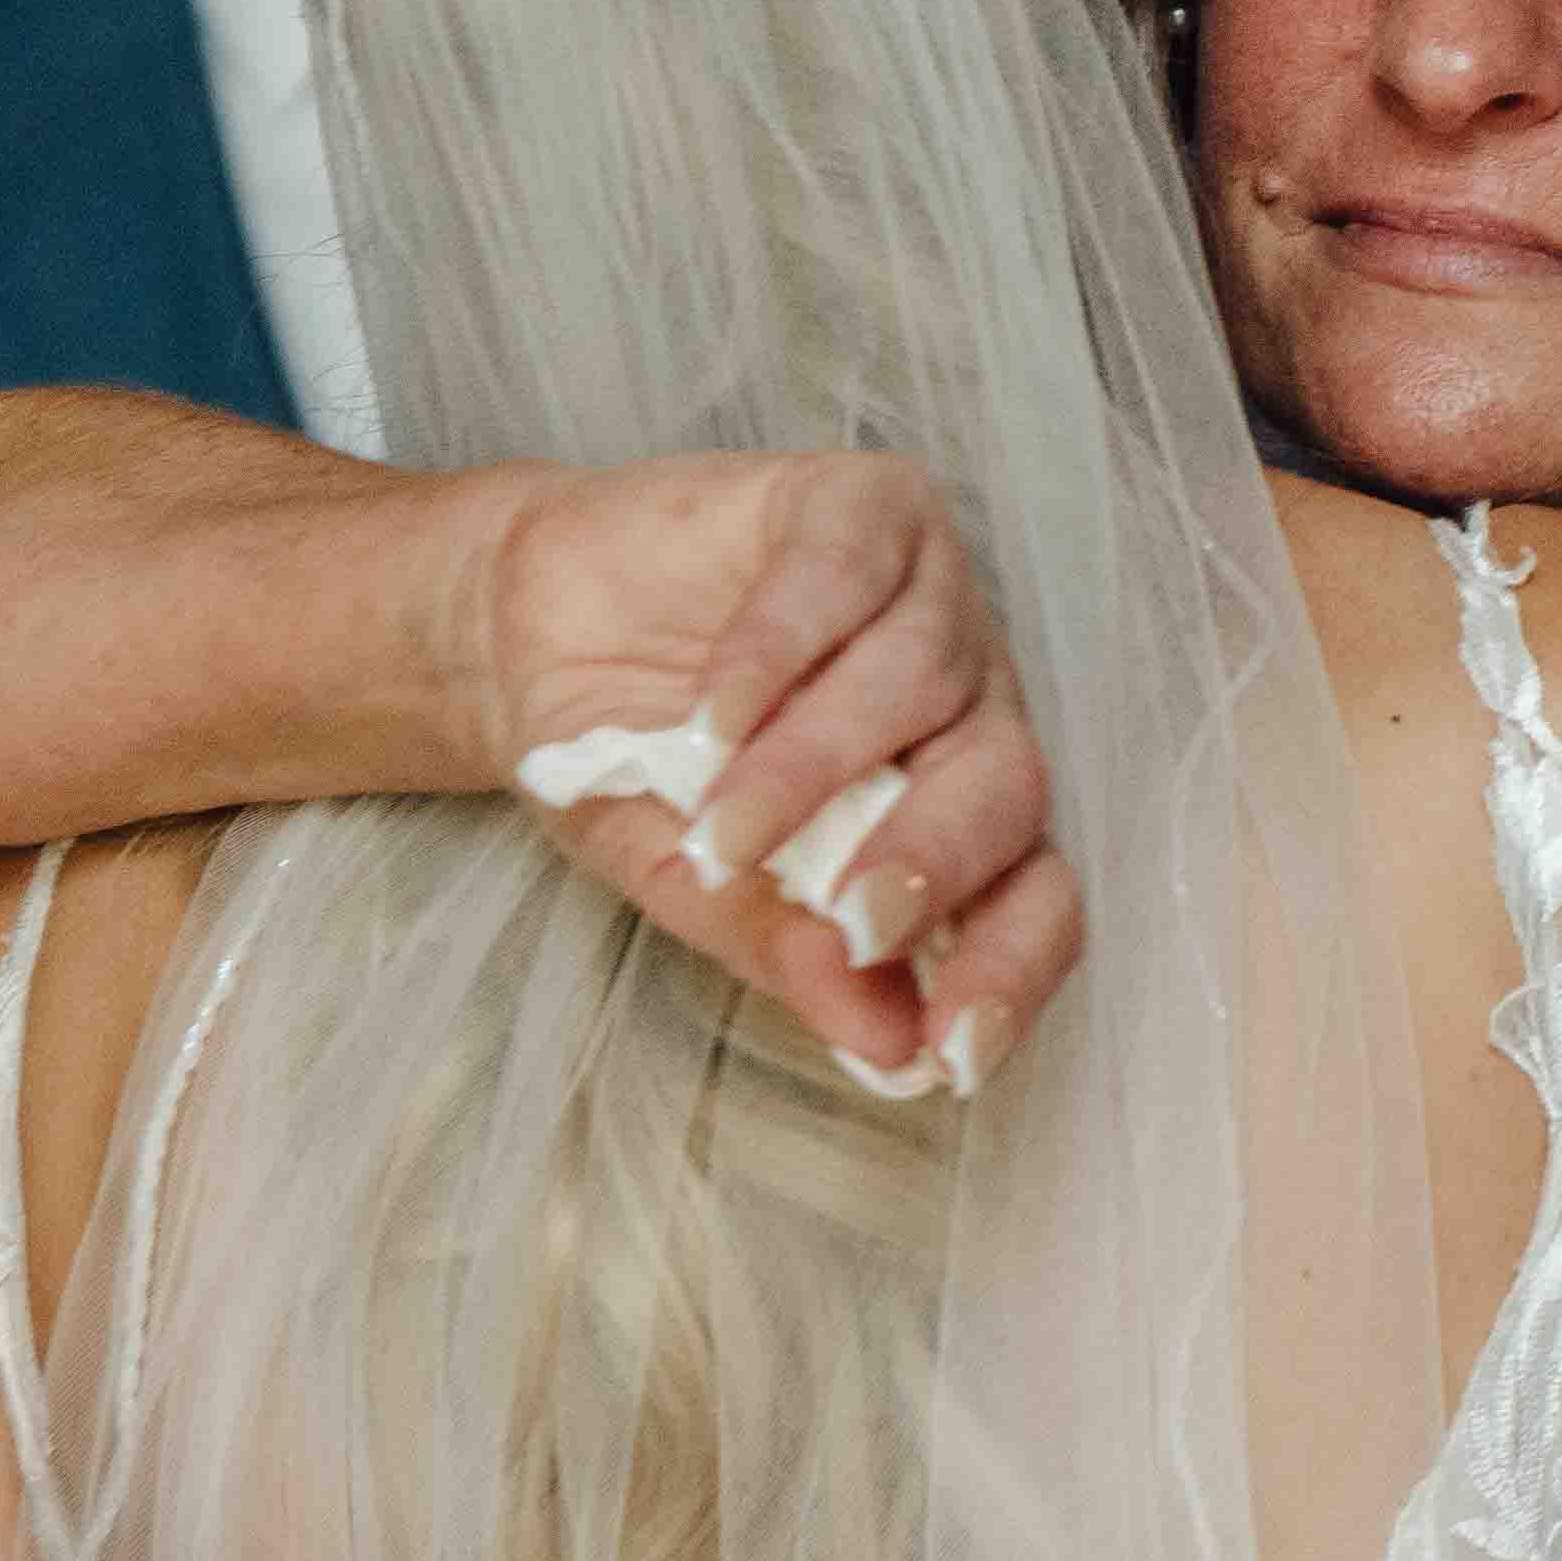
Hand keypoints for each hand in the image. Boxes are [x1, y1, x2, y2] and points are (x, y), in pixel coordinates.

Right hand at [453, 452, 1080, 1092]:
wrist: (526, 638)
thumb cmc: (632, 766)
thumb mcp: (692, 883)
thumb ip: (785, 949)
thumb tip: (886, 1050)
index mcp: (955, 815)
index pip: (1035, 895)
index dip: (1010, 970)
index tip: (951, 1051)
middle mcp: (968, 708)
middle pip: (1006, 787)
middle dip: (933, 864)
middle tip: (852, 921)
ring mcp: (928, 599)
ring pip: (922, 680)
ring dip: (818, 769)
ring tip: (722, 831)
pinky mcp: (859, 509)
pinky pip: (846, 578)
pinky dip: (780, 656)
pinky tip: (715, 716)